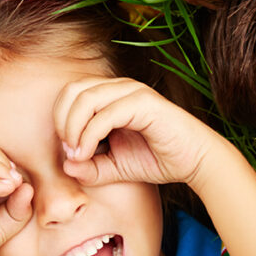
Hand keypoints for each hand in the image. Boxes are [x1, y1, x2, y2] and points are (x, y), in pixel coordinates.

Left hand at [52, 76, 221, 189]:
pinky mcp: (144, 103)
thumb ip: (90, 168)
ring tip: (77, 153)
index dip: (59, 120)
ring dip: (73, 127)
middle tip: (68, 150)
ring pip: (86, 97)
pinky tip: (88, 154)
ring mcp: (132, 92)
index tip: (67, 151)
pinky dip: (89, 134)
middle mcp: (119, 88)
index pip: (70, 93)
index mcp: (110, 95)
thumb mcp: (114, 167)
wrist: (195, 161)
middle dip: (61, 120)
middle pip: (73, 90)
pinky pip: (106, 114)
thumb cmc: (156, 159)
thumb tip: (66, 166)